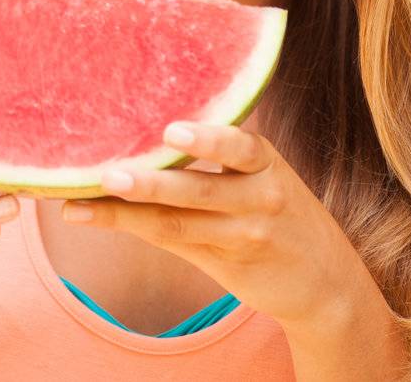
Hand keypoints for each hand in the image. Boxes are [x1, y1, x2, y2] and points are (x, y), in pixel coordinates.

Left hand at [61, 121, 373, 332]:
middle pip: (200, 189)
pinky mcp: (228, 263)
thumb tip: (147, 127)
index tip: (172, 131)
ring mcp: (244, 234)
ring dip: (125, 212)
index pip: (237, 147)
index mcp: (263, 162)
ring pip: (178, 222)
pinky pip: (173, 243)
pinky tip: (93, 217)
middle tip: (109, 175)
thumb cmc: (281, 213)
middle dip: (152, 182)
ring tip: (81, 202)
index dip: (207, 139)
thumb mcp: (264, 176)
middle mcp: (258, 197)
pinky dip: (131, 228)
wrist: (328, 283)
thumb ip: (219, 157)